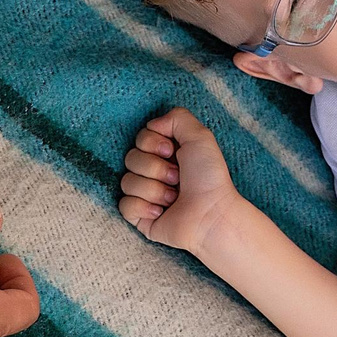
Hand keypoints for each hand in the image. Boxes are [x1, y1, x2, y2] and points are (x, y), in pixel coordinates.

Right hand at [117, 108, 256, 255]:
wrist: (211, 215)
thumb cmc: (209, 177)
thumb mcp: (200, 137)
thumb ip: (177, 118)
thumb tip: (152, 125)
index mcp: (166, 154)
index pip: (140, 139)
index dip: (153, 144)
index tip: (172, 152)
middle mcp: (154, 172)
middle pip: (130, 159)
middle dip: (155, 168)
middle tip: (177, 178)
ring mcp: (146, 195)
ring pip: (127, 182)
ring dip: (154, 190)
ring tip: (174, 198)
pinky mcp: (140, 217)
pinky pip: (125, 205)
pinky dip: (144, 208)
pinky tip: (162, 212)